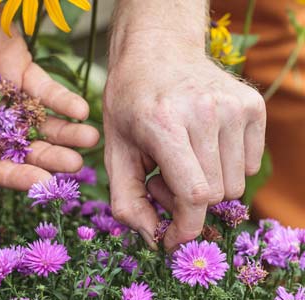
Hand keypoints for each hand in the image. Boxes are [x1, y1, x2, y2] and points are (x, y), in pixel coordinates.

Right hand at [0, 0, 98, 189]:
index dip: (15, 174)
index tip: (42, 183)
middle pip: (21, 145)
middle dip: (50, 156)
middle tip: (75, 165)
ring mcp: (5, 94)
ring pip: (39, 121)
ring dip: (65, 132)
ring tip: (90, 139)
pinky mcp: (21, 70)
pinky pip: (46, 91)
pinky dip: (64, 101)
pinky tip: (82, 111)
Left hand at [104, 31, 265, 250]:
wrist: (156, 53)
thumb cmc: (130, 105)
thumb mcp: (114, 152)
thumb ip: (127, 202)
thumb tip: (154, 239)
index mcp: (164, 123)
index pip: (194, 195)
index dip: (185, 227)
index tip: (173, 238)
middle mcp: (206, 111)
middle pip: (215, 195)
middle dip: (187, 202)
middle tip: (163, 179)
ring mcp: (234, 106)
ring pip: (236, 184)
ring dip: (208, 186)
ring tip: (182, 161)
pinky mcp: (252, 105)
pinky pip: (250, 164)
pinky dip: (227, 168)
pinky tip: (203, 147)